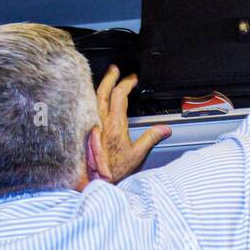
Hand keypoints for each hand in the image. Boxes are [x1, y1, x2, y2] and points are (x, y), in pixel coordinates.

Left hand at [91, 66, 169, 182]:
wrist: (93, 180)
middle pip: (103, 91)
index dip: (126, 83)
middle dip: (110, 77)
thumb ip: (151, 138)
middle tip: (115, 69)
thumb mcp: (136, 155)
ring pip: (92, 98)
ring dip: (100, 86)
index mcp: (115, 123)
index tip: (132, 79)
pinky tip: (91, 100)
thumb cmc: (112, 170)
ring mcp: (91, 124)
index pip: (120, 95)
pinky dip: (90, 99)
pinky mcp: (84, 130)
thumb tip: (165, 129)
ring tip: (104, 80)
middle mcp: (101, 120)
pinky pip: (85, 108)